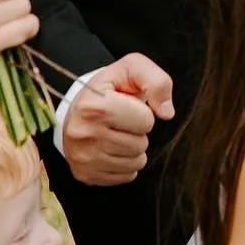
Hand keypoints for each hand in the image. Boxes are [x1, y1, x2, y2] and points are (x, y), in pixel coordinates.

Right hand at [61, 54, 174, 187]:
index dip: (144, 112)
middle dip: (139, 132)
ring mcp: (82, 157)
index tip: (129, 107)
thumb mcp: (133, 68)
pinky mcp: (85, 174)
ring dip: (135, 149)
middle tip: (124, 122)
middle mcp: (83, 134)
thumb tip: (167, 113)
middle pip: (140, 145)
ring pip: (135, 163)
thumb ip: (157, 82)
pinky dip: (126, 164)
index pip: (145, 121)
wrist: (78, 108)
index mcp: (94, 106)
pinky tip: (114, 148)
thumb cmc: (110, 87)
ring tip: (120, 133)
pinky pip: (125, 177)